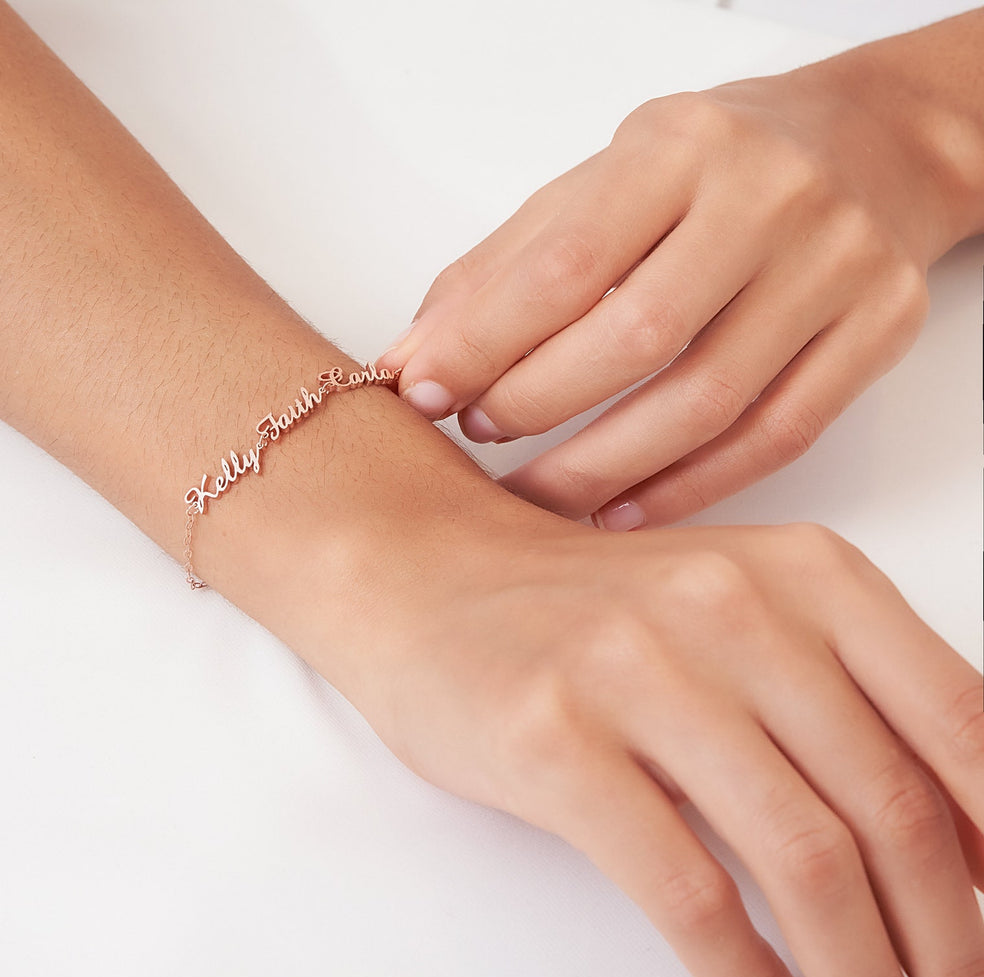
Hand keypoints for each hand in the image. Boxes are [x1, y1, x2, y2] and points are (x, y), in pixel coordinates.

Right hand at [323, 513, 983, 976]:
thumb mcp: (738, 612)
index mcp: (803, 572)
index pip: (961, 723)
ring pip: (805, 862)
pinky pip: (689, 893)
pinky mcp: (555, 740)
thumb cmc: (590, 611)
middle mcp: (731, 608)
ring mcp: (639, 670)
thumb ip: (848, 702)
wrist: (429, 577)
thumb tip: (972, 850)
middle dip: (953, 949)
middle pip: (891, 810)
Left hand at [378, 58, 964, 527]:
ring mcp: (838, 268)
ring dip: (603, 470)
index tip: (422, 392)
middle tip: (479, 436)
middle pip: (635, 338)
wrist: (869, 148)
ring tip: (536, 495)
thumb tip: (413, 358)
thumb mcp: (601, 184)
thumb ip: (504, 270)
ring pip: (706, 403)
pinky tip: (622, 512)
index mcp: (681, 147)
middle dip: (538, 405)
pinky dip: (688, 490)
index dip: (482, 342)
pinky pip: (774, 438)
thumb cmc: (710, 170)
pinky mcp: (879, 330)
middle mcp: (770, 200)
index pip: (564, 264)